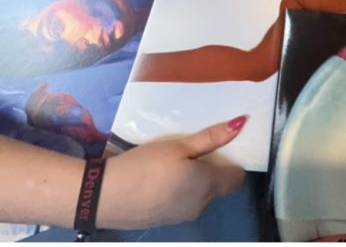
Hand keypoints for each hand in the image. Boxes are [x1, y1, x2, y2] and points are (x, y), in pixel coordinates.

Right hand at [96, 117, 246, 228]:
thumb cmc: (144, 166)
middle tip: (192, 151)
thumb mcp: (177, 146)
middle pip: (220, 187)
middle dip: (213, 170)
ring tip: (173, 163)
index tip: (218, 148)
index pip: (238, 178)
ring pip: (202, 196)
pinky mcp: (167, 222)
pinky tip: (160, 180)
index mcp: (208, 185)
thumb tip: (242, 123)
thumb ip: (211, 138)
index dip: (232, 162)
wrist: (103, 197)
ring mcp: (183, 217)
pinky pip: (185, 204)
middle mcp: (201, 206)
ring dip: (196, 181)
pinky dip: (180, 192)